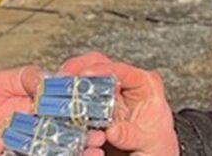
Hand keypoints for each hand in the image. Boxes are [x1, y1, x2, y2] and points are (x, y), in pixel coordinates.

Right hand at [58, 52, 177, 155]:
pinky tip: (57, 102)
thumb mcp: (149, 142)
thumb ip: (131, 135)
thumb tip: (114, 131)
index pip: (122, 70)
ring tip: (56, 90)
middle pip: (98, 64)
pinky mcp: (93, 103)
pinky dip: (65, 96)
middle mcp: (123, 84)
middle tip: (62, 78)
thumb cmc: (155, 143)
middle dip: (77, 69)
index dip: (103, 69)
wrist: (151, 153)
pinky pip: (76, 93)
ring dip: (68, 81)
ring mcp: (106, 92)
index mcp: (143, 85)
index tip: (86, 73)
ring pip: (83, 74)